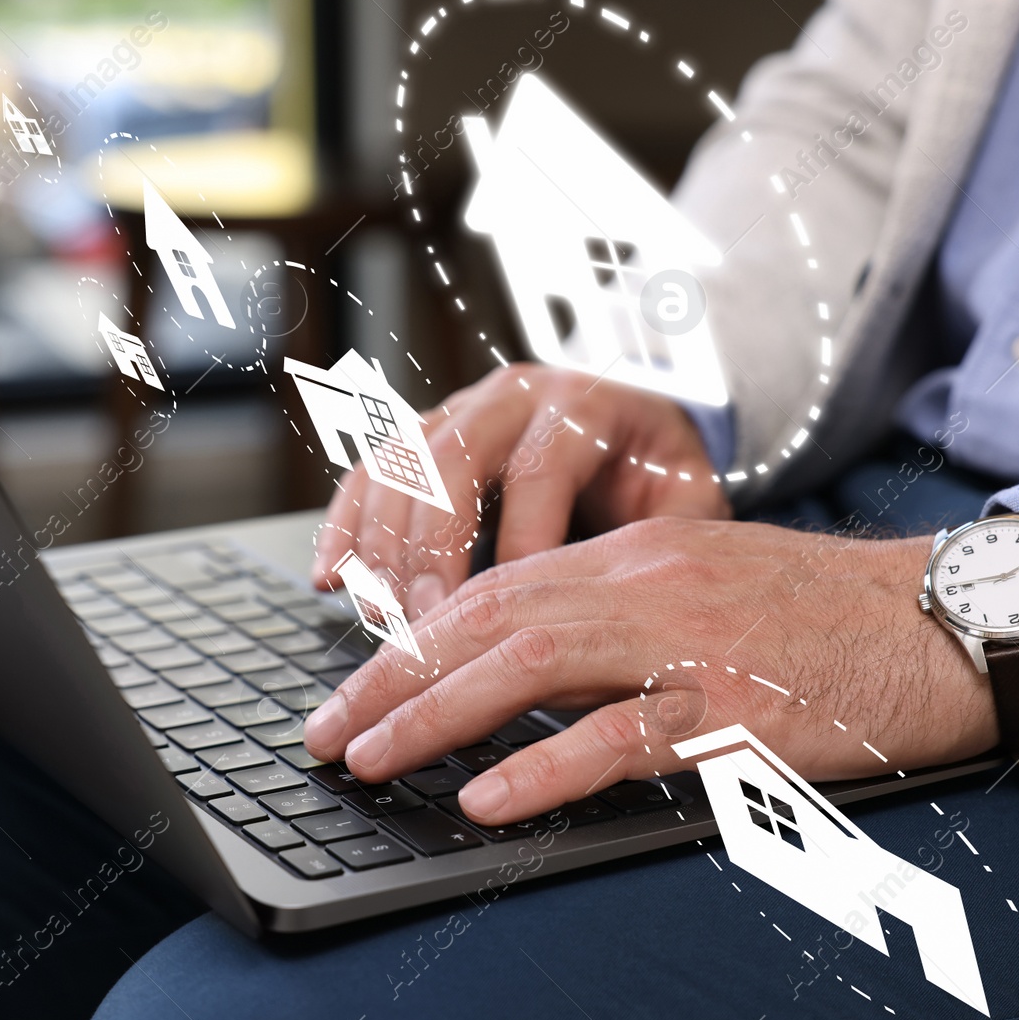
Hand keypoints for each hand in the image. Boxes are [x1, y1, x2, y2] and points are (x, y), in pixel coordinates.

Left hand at [303, 517, 995, 825]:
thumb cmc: (820, 615)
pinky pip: (625, 738)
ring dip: (437, 714)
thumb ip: (614, 612)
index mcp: (633, 556)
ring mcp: (689, 644)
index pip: (493, 589)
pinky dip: (546, 767)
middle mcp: (646, 586)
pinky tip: (487, 796)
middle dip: (391, 677)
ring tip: (371, 758)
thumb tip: (520, 660)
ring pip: (534, 665)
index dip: (410, 638)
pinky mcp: (737, 710)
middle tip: (324, 731)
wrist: (941, 620)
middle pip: (488, 620)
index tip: (353, 684)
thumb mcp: (702, 586)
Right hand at [311, 363, 728, 617]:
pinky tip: (331, 578)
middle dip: (432, 549)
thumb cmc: (660, 477)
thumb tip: (639, 614)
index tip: (506, 619)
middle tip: (422, 623)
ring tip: (376, 616)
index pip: (539, 470)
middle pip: (452, 460)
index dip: (517, 544)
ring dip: (380, 544)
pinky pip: (370, 471)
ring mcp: (460, 408)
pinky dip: (345, 526)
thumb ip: (668, 547)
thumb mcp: (688, 503)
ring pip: (400, 464)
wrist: (640, 425)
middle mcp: (514, 396)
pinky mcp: (424, 433)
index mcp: (584, 407)